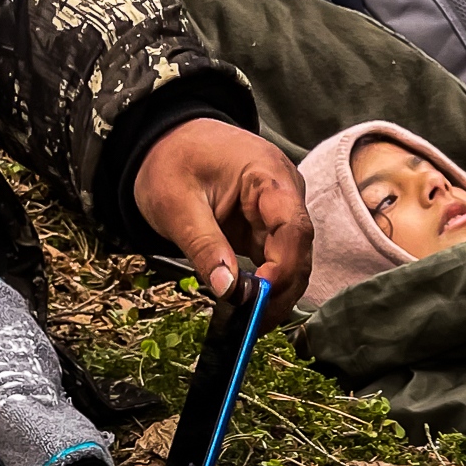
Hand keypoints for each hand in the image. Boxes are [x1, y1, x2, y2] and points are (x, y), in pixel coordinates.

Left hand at [132, 118, 313, 319]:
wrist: (165, 140)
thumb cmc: (171, 161)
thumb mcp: (176, 205)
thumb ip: (204, 246)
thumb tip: (229, 290)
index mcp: (267, 175)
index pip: (293, 228)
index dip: (284, 268)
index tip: (258, 299)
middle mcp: (285, 192)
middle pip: (299, 250)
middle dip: (280, 291)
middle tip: (253, 325)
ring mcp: (279, 210)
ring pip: (292, 261)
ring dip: (274, 293)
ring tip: (249, 321)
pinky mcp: (268, 226)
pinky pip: (276, 259)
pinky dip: (265, 284)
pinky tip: (249, 305)